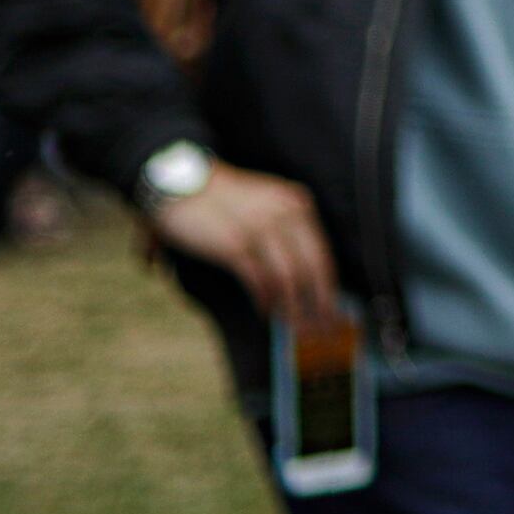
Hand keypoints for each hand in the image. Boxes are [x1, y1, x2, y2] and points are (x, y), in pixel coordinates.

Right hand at [151, 164, 339, 330]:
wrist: (179, 181)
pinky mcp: (234, 244)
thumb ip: (285, 233)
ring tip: (295, 329)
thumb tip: (302, 278)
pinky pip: (260, 279)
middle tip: (322, 331)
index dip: (330, 287)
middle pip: (314, 269)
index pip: (323, 253)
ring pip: (290, 278)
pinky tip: (267, 314)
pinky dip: (267, 301)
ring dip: (294, 309)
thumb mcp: (265, 205)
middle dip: (321, 305)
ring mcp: (260, 228)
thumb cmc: (222, 201)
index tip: (334, 313)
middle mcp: (285, 213)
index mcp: (296, 204)